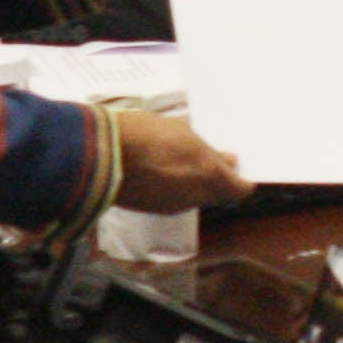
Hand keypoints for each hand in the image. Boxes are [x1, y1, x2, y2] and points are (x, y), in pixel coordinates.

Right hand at [110, 109, 253, 211]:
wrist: (102, 152)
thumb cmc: (145, 134)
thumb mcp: (182, 132)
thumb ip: (208, 151)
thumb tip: (228, 160)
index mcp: (209, 174)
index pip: (240, 190)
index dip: (241, 181)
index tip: (237, 169)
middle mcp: (195, 196)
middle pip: (217, 195)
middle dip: (215, 180)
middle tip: (208, 160)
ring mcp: (173, 205)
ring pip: (194, 198)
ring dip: (192, 184)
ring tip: (177, 161)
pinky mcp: (152, 210)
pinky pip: (172, 201)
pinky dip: (172, 190)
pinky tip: (159, 171)